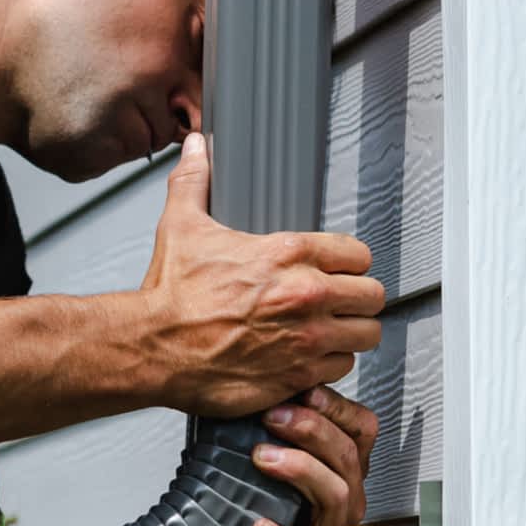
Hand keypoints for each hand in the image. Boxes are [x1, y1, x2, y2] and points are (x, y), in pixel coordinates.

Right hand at [139, 132, 385, 417]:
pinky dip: (329, 365)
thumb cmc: (170, 297)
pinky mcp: (299, 375)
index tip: (338, 269)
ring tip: (329, 330)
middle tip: (339, 301)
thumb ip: (194, 182)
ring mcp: (306, 339)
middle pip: (371, 295)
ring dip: (349, 332)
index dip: (349, 261)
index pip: (358, 253)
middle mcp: (305, 295)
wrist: (154, 349)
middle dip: (356, 297)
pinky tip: (309, 356)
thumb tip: (196, 149)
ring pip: (364, 334)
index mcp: (288, 254)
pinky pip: (342, 369)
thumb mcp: (181, 226)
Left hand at [248, 383, 378, 525]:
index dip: (336, 407)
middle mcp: (345, 501)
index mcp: (343, 468)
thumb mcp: (265, 449)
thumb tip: (261, 380)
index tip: (303, 391)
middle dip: (312, 430)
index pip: (362, 429)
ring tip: (263, 458)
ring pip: (337, 497)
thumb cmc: (254, 497)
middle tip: (273, 418)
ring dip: (301, 471)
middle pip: (347, 457)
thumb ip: (274, 421)